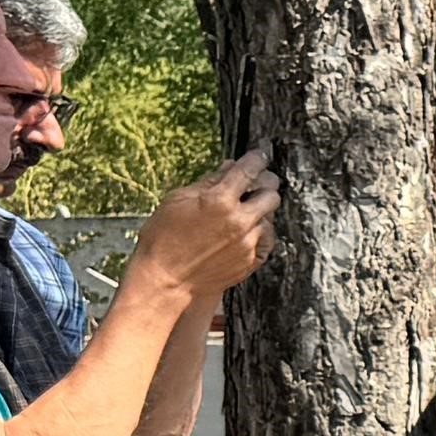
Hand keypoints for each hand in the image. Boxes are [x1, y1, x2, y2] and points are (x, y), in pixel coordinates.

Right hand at [135, 152, 281, 304]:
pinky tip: (246, 231)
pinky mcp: (252, 260)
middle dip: (264, 184)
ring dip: (260, 210)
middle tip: (256, 183)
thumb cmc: (164, 237)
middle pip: (271, 192)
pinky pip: (268, 239)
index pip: (249, 169)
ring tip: (242, 211)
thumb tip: (230, 166)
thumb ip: (209, 182)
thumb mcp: (179, 200)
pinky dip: (261, 232)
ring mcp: (248, 242)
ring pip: (270, 216)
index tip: (259, 156)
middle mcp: (239, 220)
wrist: (166, 278)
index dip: (256, 159)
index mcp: (219, 200)